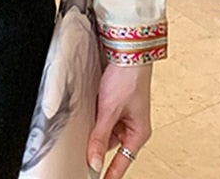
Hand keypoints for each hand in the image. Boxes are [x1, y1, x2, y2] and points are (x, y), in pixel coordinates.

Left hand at [86, 63, 152, 177]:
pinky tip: (87, 112)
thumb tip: (93, 160)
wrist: (127, 54)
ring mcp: (124, 114)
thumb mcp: (109, 110)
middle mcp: (132, 126)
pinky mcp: (115, 103)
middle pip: (110, 144)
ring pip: (105, 130)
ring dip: (94, 128)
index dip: (111, 173)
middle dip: (96, 144)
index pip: (123, 161)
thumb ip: (99, 136)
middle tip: (80, 150)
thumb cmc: (127, 79)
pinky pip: (103, 117)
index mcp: (138, 133)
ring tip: (84, 123)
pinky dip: (94, 117)